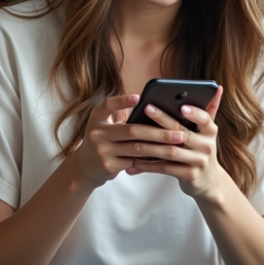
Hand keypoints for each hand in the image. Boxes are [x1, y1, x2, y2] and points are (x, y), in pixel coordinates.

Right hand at [72, 93, 188, 188]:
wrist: (85, 167)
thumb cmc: (104, 141)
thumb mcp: (105, 126)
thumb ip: (121, 118)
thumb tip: (152, 109)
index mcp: (96, 118)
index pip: (108, 105)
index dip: (122, 101)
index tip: (138, 97)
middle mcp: (97, 133)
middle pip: (132, 130)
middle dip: (158, 132)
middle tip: (178, 132)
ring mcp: (101, 150)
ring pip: (137, 148)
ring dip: (160, 147)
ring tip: (176, 146)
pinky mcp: (108, 166)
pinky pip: (134, 162)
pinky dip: (150, 160)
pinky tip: (165, 158)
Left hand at [127, 85, 228, 200]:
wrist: (209, 182)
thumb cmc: (200, 150)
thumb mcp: (207, 132)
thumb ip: (209, 110)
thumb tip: (217, 87)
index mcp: (210, 131)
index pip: (205, 119)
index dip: (194, 113)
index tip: (182, 106)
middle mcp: (207, 146)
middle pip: (181, 132)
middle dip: (163, 119)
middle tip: (146, 107)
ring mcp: (199, 162)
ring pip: (170, 151)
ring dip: (149, 145)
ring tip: (132, 138)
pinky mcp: (189, 175)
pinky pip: (166, 168)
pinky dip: (149, 164)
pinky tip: (135, 161)